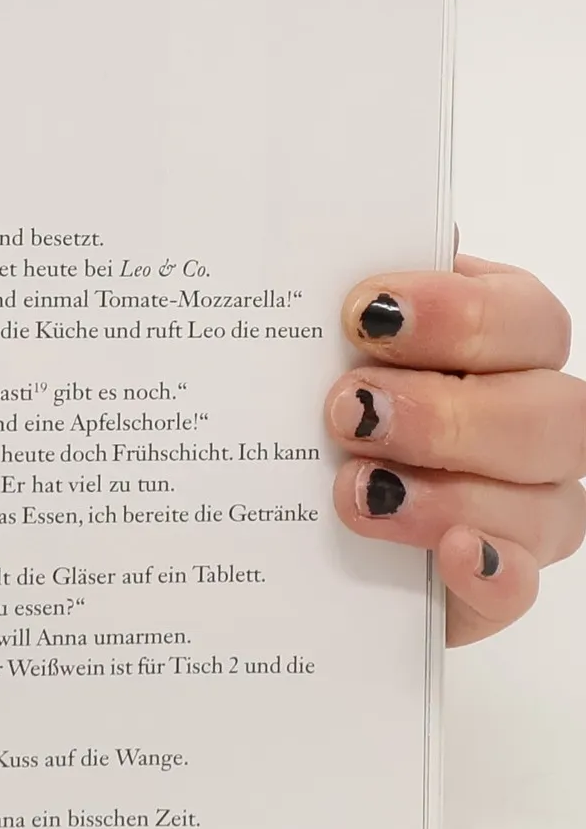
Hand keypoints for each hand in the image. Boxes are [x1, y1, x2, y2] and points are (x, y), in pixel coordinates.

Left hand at [327, 254, 584, 644]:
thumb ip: (331, 311)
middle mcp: (527, 424)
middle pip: (551, 409)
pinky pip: (521, 587)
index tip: (366, 313)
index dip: (459, 312)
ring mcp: (521, 510)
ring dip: (453, 491)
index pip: (523, 316)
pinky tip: (454, 555)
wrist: (277, 536)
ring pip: (548, 500)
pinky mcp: (491, 588)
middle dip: (448, 409)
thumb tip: (323, 240)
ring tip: (357, 490)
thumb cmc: (303, 424)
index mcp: (495, 348)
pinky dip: (494, 572)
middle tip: (346, 410)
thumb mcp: (303, 362)